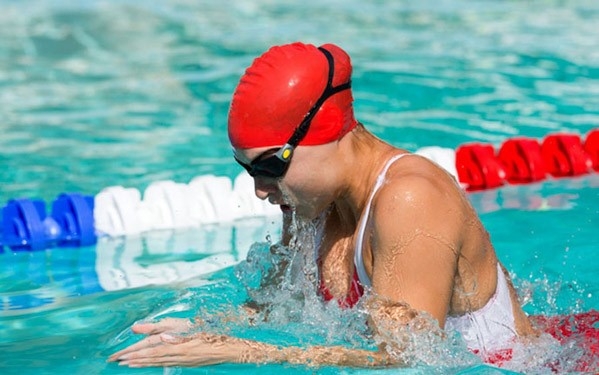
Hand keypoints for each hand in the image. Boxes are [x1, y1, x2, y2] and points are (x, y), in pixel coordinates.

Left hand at [108, 318, 266, 367]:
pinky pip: (163, 364)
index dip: (135, 352)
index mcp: (178, 345)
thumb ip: (173, 331)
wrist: (230, 350)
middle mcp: (177, 354)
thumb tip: (157, 335)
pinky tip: (145, 364)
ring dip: (139, 363)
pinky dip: (151, 364)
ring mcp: (180, 360)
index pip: (151, 349)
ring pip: (155, 362)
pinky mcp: (184, 361)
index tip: (120, 355)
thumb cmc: (214, 335)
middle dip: (131, 359)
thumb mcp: (194, 329)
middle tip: (114, 360)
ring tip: (125, 364)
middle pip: (150, 357)